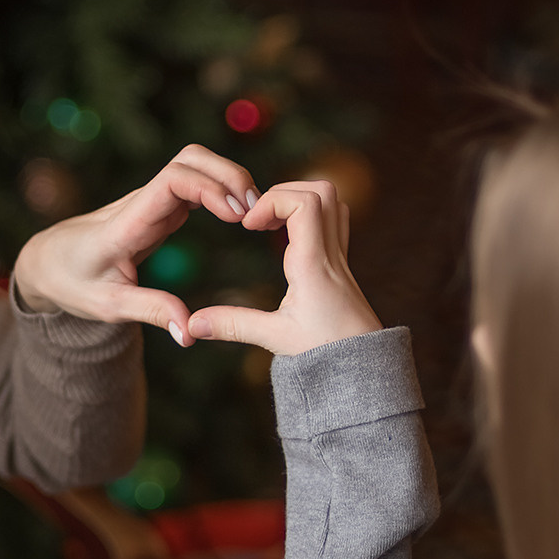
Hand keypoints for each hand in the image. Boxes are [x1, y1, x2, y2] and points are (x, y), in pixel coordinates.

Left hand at [12, 145, 258, 344]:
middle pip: (190, 158)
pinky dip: (222, 190)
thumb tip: (190, 333)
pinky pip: (196, 184)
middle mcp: (141, 202)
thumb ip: (151, 312)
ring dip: (229, 179)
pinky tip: (240, 215)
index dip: (210, 188)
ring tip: (253, 215)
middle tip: (255, 212)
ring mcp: (151, 200)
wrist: (49, 260)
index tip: (236, 215)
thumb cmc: (74, 282)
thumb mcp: (108, 305)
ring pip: (195, 164)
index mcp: (127, 223)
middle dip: (229, 174)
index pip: (172, 180)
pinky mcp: (160, 207)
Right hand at [186, 179, 381, 356]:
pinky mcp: (341, 264)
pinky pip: (333, 220)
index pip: (304, 203)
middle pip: (321, 190)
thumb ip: (233, 325)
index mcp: (313, 264)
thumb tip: (193, 323)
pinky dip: (308, 215)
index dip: (271, 201)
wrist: (365, 368)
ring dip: (298, 200)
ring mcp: (340, 256)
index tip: (248, 224)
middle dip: (283, 192)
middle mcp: (330, 253)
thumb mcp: (275, 339)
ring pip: (332, 201)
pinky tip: (286, 238)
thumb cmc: (327, 354)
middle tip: (257, 219)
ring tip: (270, 223)